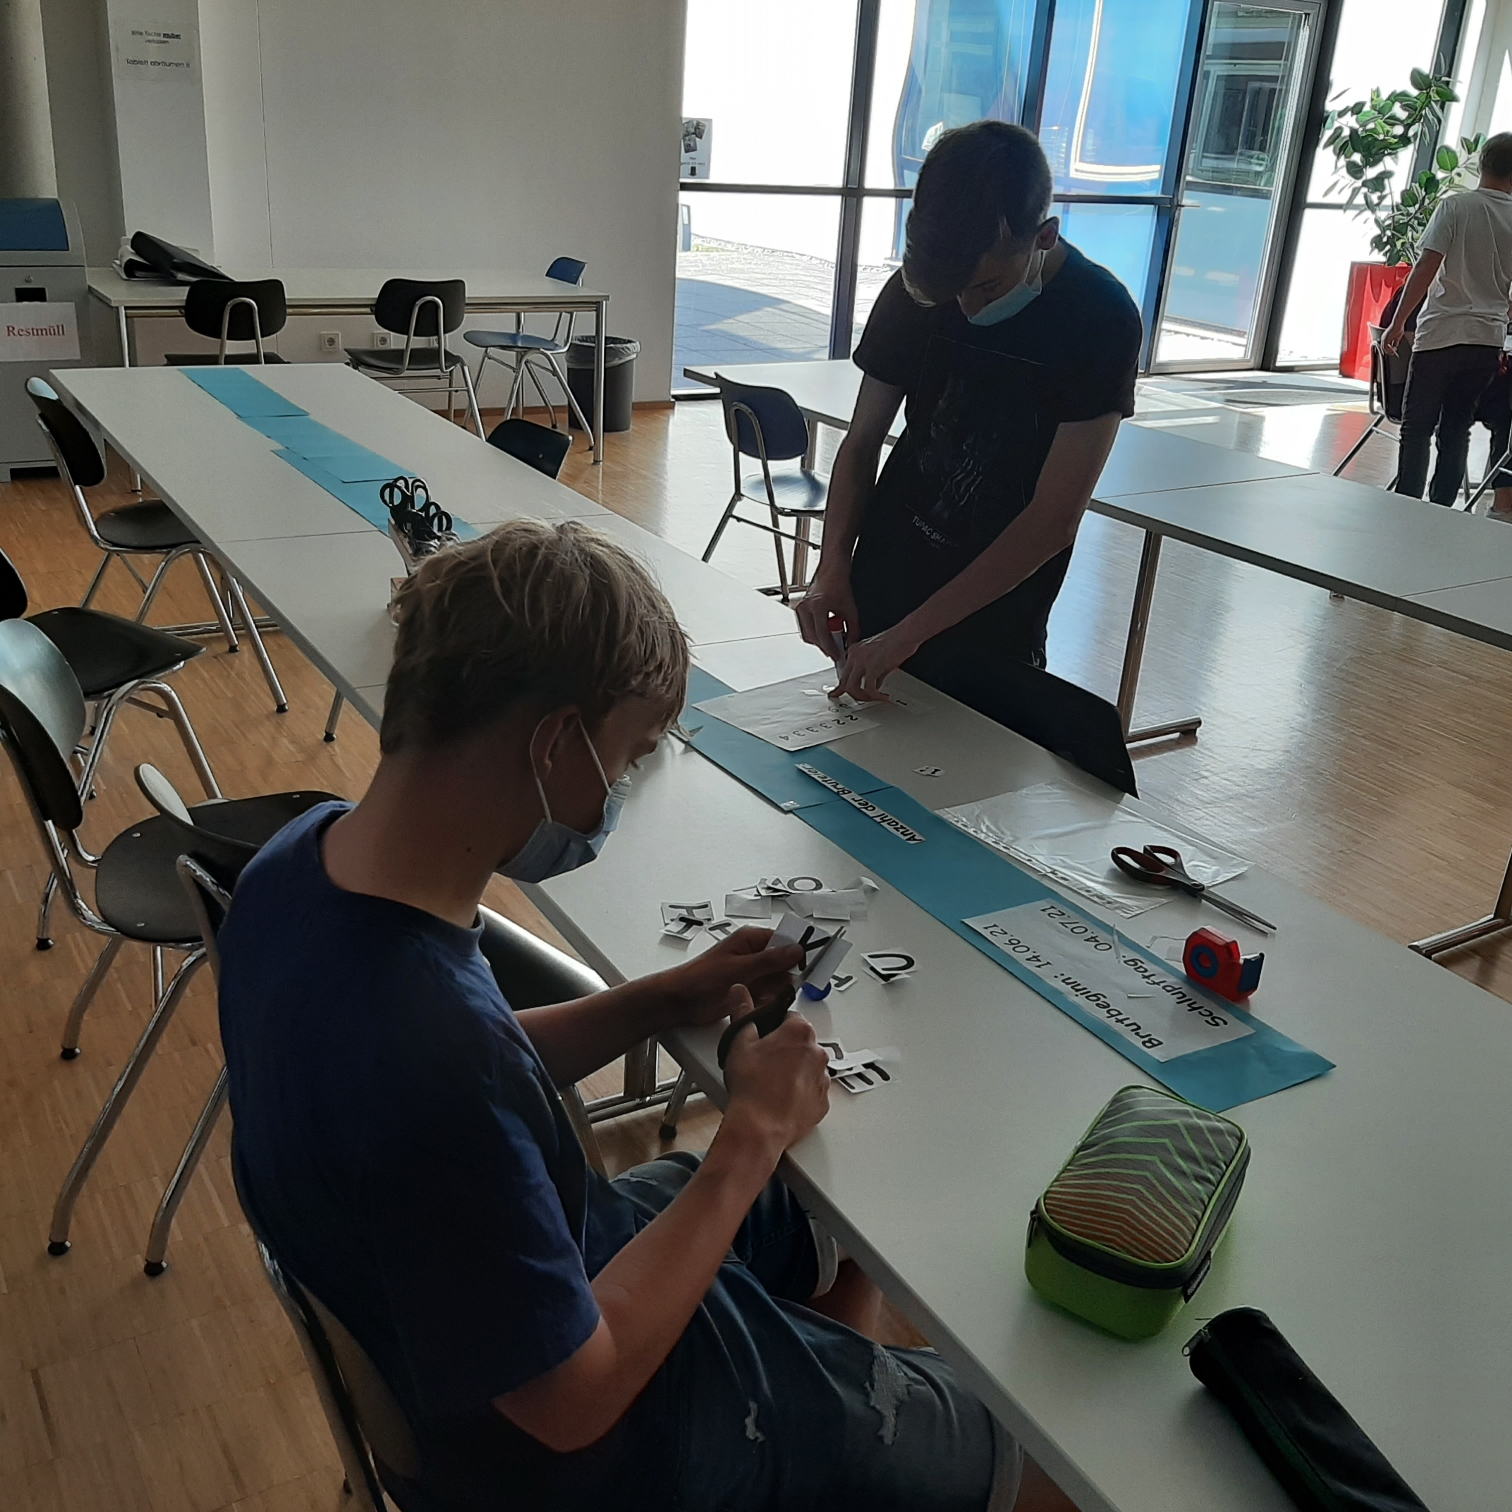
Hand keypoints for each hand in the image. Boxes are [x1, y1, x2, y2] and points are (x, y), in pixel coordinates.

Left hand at [667, 926, 802, 1027]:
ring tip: (765, 995)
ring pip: (779, 980)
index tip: (813, 962)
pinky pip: (770, 994)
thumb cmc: (699, 977)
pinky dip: (769, 1000)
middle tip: (788, 984)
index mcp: (751, 939)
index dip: (799, 951)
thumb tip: (795, 950)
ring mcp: (753, 974)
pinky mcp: (750, 990)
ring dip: (778, 990)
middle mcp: (754, 955)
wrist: (680, 1002)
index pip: (785, 940)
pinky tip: (759, 1003)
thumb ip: (769, 960)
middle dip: (789, 975)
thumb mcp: (739, 968)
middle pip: (785, 961)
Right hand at [722, 1009, 830, 1150]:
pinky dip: (800, 1092)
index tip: (761, 1037)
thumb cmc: (751, 1087)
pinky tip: (780, 1097)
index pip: (789, 1016)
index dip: (772, 1026)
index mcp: (800, 1031)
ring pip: (808, 1066)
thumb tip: (740, 993)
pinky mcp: (823, 1102)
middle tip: (761, 1062)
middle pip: (800, 1041)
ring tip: (769, 1083)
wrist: (759, 1128)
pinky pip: (812, 1090)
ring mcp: (823, 1078)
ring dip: (793, 1070)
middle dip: (784, 1048)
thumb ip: (742, 1010)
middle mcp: (818, 1052)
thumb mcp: (740, 1041)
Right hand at [794, 572, 859, 657]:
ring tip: (834, 639)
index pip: (822, 635)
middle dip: (825, 646)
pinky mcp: (799, 609)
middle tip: (836, 651)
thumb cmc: (839, 584)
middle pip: (812, 638)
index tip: (837, 656)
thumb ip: (852, 629)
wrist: (831, 570)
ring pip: (807, 635)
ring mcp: (800, 608)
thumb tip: (851, 645)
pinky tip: (827, 630)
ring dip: (820, 640)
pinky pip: (805, 628)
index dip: (831, 648)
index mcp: (818, 606)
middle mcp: (805, 607)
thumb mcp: (850, 609)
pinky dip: (816, 633)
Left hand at [831, 622, 921, 701]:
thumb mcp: (879, 658)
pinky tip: (883, 696)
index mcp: (854, 651)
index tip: (838, 694)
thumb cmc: (897, 641)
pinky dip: (876, 696)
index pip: (843, 673)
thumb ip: (873, 671)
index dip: (840, 688)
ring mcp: (862, 661)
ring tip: (875, 698)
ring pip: (852, 688)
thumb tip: (874, 684)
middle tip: (864, 700)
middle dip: (854, 695)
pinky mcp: (872, 667)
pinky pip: (869, 689)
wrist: (907, 634)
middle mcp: (855, 655)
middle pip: (845, 682)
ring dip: (864, 697)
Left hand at [1382, 320, 1406, 355]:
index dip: (1389, 349)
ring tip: (1393, 352)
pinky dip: (1388, 350)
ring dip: (1388, 351)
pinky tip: (1393, 350)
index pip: (1385, 345)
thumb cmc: (1399, 328)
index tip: (1393, 351)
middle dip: (1388, 351)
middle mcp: (1383, 338)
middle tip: (1392, 353)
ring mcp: (1384, 339)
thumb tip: (1395, 347)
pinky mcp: (1385, 339)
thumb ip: (1395, 342)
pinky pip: (1385, 347)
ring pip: (1384, 348)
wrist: (1398, 323)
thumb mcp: (1397, 337)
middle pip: (1384, 347)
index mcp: (1386, 337)